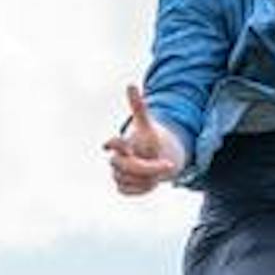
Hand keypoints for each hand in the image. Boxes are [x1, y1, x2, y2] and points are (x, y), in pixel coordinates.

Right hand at [104, 80, 183, 195]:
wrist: (152, 158)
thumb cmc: (149, 141)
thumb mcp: (148, 125)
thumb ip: (138, 107)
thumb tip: (130, 84)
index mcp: (123, 144)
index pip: (115, 144)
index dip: (112, 144)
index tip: (107, 145)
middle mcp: (116, 159)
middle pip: (126, 167)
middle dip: (147, 168)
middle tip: (168, 165)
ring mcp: (116, 174)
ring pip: (129, 180)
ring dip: (146, 179)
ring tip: (156, 171)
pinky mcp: (120, 186)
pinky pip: (128, 191)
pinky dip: (141, 189)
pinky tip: (148, 181)